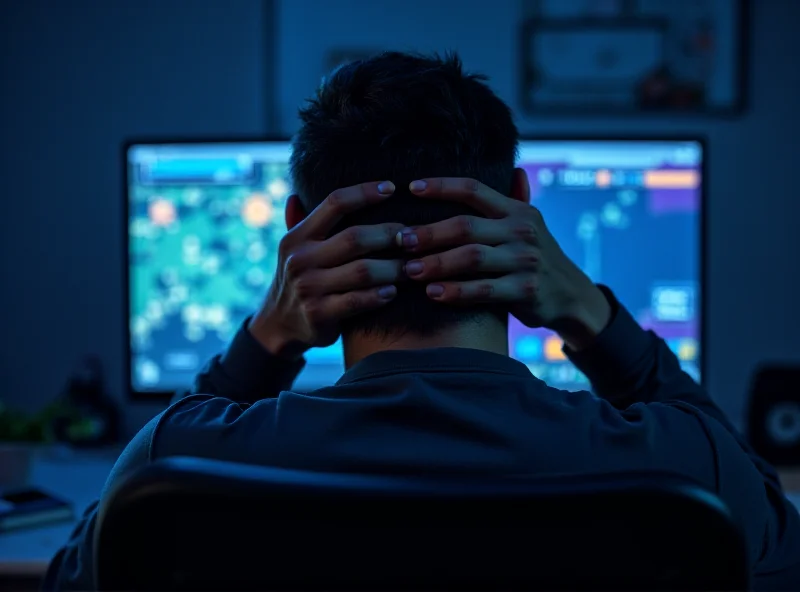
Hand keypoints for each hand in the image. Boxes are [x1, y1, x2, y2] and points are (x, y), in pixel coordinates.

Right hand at [249, 181, 404, 358]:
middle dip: (389, 235)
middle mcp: (300, 259)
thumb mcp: (294, 249)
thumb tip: (297, 194)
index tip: (392, 188)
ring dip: (393, 268)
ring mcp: (308, 288)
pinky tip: (393, 291)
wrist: (279, 324)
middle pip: (355, 238)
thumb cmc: (302, 279)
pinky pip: (357, 301)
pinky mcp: (318, 314)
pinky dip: (379, 295)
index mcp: (298, 236)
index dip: (365, 192)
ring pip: (362, 271)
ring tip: (412, 266)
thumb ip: (304, 223)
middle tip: (412, 236)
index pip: (334, 203)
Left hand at [397, 178, 611, 349]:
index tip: (410, 187)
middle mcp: (522, 231)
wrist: (572, 296)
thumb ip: (514, 201)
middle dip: (429, 233)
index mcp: (518, 211)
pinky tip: (433, 293)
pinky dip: (456, 292)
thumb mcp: (530, 226)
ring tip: (410, 270)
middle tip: (402, 240)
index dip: (441, 186)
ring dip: (437, 264)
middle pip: (466, 226)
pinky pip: (483, 290)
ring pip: (471, 258)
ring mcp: (526, 260)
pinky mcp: (526, 290)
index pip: (475, 189)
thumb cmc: (535, 260)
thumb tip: (515, 170)